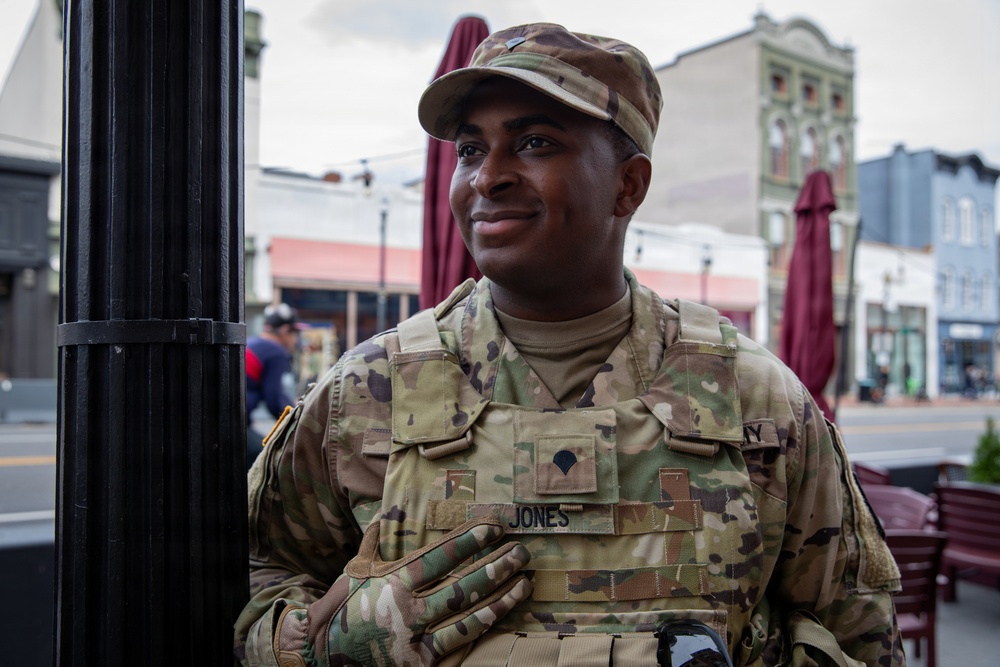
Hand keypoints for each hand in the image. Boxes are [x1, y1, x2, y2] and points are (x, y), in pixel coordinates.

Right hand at [327, 516, 531, 665]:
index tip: (494, 527)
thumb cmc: (341, 608)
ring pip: (468, 616)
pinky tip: (503, 613)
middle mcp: (407, 610)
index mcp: (392, 582)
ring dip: (501, 598)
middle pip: (462, 586)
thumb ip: (373, 543)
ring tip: (525, 582)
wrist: (322, 654)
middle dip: (496, 568)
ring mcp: (415, 638)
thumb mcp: (353, 571)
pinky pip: (459, 642)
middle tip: (522, 552)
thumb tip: (382, 514)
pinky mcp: (420, 662)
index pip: (440, 557)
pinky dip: (483, 626)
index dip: (470, 542)